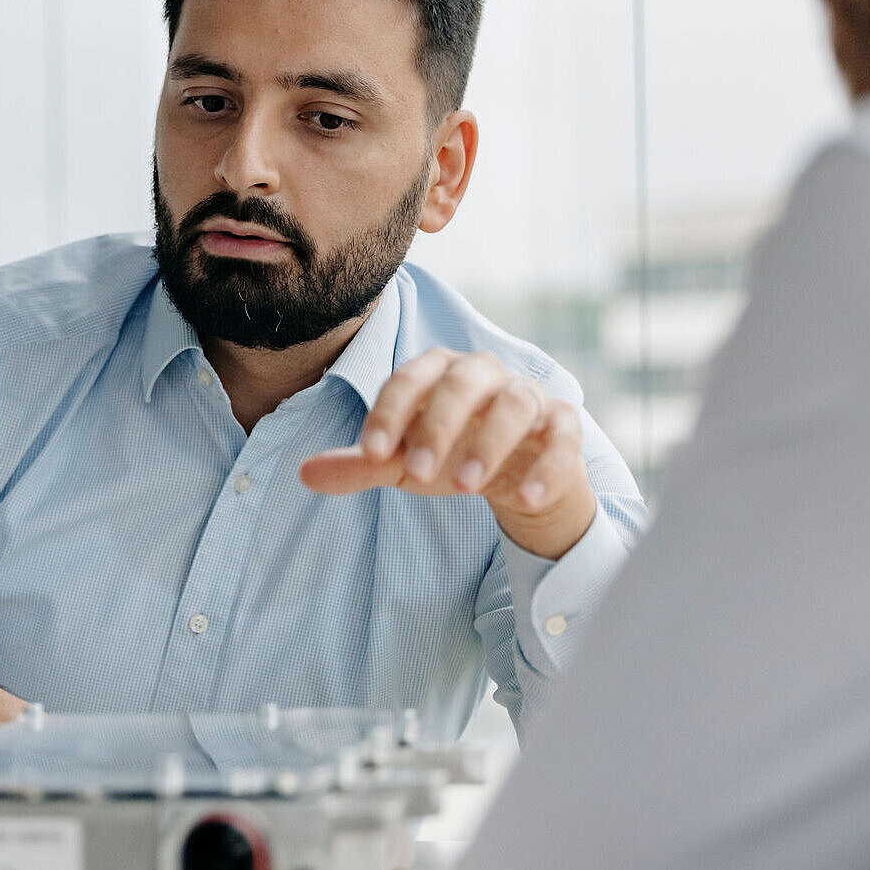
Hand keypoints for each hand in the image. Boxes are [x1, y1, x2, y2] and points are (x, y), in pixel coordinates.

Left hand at [300, 348, 596, 559]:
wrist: (516, 476)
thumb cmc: (451, 454)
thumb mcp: (403, 463)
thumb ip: (361, 464)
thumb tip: (304, 473)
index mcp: (438, 373)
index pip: (410, 379)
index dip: (390, 412)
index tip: (372, 454)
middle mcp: (485, 375)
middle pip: (464, 381)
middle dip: (440, 425)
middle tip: (419, 475)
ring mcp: (529, 397)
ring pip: (517, 403)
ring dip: (491, 442)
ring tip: (466, 488)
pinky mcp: (564, 427)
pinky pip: (564, 437)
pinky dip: (548, 465)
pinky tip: (526, 497)